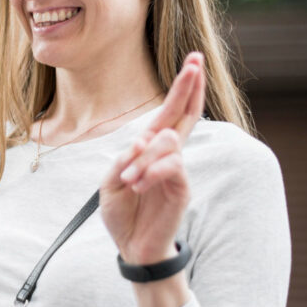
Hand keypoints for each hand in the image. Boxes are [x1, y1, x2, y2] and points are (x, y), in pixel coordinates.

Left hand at [100, 52, 205, 264]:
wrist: (132, 247)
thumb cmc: (122, 213)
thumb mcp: (110, 184)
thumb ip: (123, 160)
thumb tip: (142, 140)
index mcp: (150, 149)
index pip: (170, 112)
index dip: (182, 87)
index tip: (193, 60)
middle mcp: (168, 155)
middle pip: (184, 114)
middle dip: (188, 86)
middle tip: (195, 60)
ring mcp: (177, 171)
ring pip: (168, 142)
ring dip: (144, 158)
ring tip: (129, 182)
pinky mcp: (181, 189)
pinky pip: (171, 167)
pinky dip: (151, 172)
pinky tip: (139, 185)